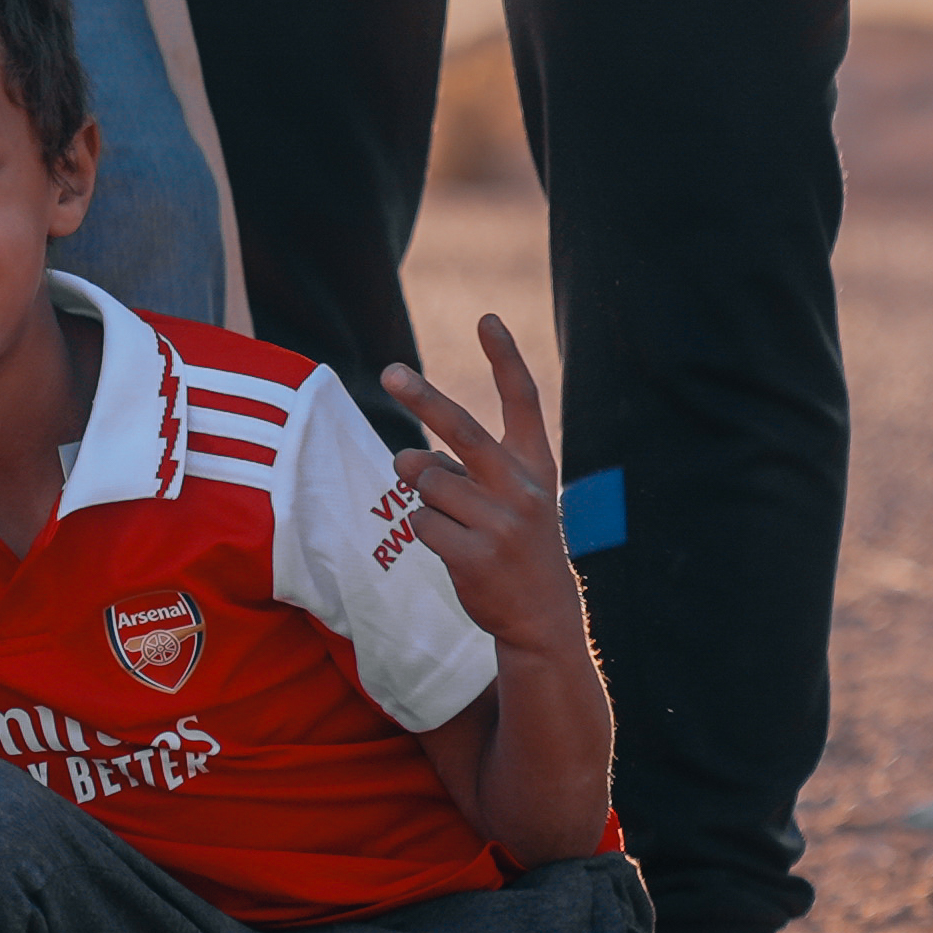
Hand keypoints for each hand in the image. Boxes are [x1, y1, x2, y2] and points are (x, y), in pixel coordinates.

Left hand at [384, 316, 591, 660]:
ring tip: (456, 519)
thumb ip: (461, 468)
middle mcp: (524, 487)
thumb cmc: (514, 542)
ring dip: (423, 494)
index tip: (486, 318)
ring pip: (426, 483)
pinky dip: (426, 530)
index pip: (522, 400)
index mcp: (537, 464)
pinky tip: (455, 547)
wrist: (542, 615)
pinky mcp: (475, 555)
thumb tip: (405, 457)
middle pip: (463, 431)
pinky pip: (421, 523)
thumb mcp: (506, 498)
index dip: (505, 358)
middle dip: (424, 398)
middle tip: (390, 371)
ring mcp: (502, 523)